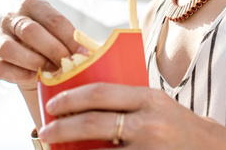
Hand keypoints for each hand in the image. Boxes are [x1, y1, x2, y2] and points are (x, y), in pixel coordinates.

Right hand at [0, 0, 90, 91]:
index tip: (84, 53)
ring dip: (33, 62)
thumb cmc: (57, 49)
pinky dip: (17, 74)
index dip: (69, 37)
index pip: (51, 18)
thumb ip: (75, 42)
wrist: (38, 68)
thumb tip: (92, 52)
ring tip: (50, 72)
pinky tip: (34, 78)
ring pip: (10, 48)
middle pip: (30, 31)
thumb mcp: (67, 40)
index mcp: (33, 5)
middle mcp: (12, 18)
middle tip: (68, 64)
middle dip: (52, 50)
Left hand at [38, 82, 225, 148]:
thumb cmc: (180, 131)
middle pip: (93, 122)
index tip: (52, 105)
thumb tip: (84, 103)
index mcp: (149, 99)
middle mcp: (149, 123)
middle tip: (44, 132)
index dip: (71, 98)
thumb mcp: (158, 108)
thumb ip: (129, 104)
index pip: (101, 92)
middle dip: (62, 128)